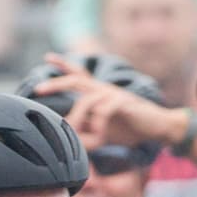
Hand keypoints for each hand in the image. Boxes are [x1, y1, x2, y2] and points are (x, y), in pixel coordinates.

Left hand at [41, 55, 175, 149]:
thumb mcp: (103, 133)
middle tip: (38, 88)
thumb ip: (86, 134)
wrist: (157, 128)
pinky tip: (101, 138)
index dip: (64, 65)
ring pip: (87, 100)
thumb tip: (68, 139)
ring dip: (80, 120)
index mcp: (99, 93)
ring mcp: (114, 94)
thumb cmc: (130, 129)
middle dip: (56, 83)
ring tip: (85, 139)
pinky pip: (104, 111)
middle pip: (77, 79)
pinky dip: (98, 125)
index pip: (79, 74)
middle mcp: (104, 89)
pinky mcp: (124, 103)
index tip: (47, 57)